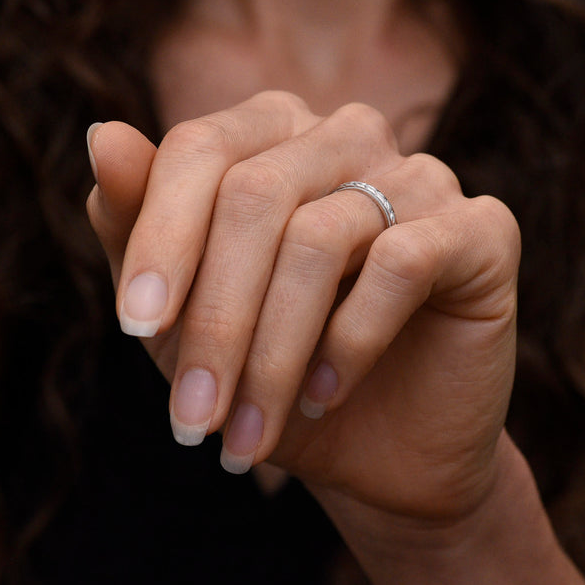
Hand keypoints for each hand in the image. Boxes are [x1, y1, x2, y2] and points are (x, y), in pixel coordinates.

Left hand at [86, 90, 520, 522]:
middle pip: (254, 195)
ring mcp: (422, 175)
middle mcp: (349, 134)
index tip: (132, 329)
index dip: (159, 240)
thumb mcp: (185, 312)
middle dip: (213, 319)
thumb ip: (139, 225)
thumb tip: (102, 134)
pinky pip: (401, 262)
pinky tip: (324, 394)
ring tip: (248, 433)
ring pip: (319, 237)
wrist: (381, 452)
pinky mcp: (483, 228)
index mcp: (275, 132)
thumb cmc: (271, 369)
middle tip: (191, 420)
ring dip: (271, 355)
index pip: (199, 150)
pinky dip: (349, 341)